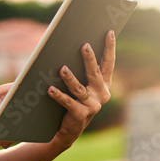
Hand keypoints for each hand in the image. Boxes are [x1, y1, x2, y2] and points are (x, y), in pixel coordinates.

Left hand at [47, 30, 115, 149]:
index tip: (109, 32)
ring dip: (70, 78)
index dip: (110, 47)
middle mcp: (102, 94)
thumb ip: (83, 70)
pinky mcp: (81, 115)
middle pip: (95, 73)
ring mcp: (93, 106)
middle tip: (84, 45)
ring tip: (62, 68)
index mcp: (104, 84)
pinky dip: (58, 95)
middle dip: (89, 59)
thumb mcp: (83, 85)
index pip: (109, 63)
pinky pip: (68, 103)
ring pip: (80, 89)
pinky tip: (49, 89)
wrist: (69, 128)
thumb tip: (75, 46)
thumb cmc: (75, 100)